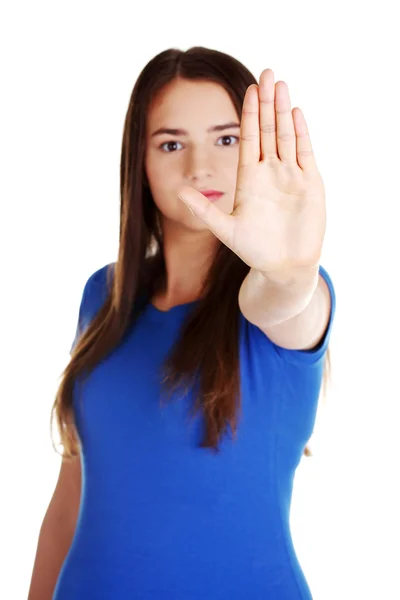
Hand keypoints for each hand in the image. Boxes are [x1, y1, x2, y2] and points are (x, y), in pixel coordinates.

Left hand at [178, 69, 325, 283]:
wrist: (284, 266)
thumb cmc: (255, 250)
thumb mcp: (226, 229)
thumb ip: (204, 210)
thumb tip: (178, 191)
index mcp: (250, 178)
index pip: (249, 138)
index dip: (249, 114)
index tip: (247, 88)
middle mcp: (270, 172)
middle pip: (269, 130)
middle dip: (267, 102)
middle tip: (267, 73)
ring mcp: (291, 176)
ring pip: (287, 136)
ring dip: (284, 111)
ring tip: (281, 84)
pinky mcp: (310, 183)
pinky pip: (305, 153)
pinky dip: (302, 133)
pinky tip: (297, 113)